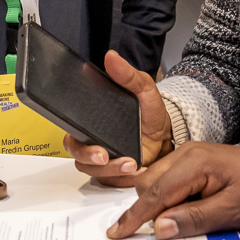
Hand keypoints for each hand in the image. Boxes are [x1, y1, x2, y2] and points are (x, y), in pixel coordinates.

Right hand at [65, 50, 172, 184]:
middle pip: (78, 157)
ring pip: (94, 172)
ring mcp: (103, 160)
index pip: (72, 135)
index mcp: (91, 122)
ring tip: (132, 164)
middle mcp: (93, 142)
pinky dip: (123, 180)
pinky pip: (110, 182)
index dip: (77, 144)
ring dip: (111, 171)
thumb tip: (111, 57)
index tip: (96, 147)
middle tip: (106, 157)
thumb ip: (127, 75)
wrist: (167, 134)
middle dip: (91, 160)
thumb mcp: (143, 88)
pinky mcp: (115, 173)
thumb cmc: (149, 112)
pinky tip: (138, 171)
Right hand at [105, 142, 239, 239]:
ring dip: (157, 203)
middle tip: (156, 231)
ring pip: (154, 180)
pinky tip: (181, 210)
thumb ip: (194, 219)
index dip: (135, 215)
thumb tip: (160, 227)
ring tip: (177, 220)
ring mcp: (188, 155)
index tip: (118, 232)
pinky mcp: (192, 162)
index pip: (156, 192)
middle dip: (146, 209)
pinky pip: (167, 179)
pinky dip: (166, 196)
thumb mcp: (231, 212)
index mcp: (195, 162)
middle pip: (148, 183)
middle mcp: (187, 153)